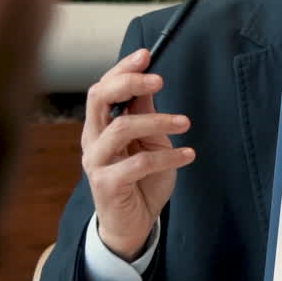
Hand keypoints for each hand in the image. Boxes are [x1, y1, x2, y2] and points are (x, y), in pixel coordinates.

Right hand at [82, 48, 195, 259]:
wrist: (134, 225)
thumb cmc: (142, 182)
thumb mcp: (150, 142)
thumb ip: (145, 115)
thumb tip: (149, 83)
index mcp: (100, 126)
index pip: (102, 88)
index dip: (122, 69)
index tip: (146, 55)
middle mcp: (93, 140)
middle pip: (99, 98)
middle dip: (129, 83)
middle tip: (160, 80)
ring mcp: (97, 162)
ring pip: (121, 128)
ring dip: (157, 121)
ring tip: (185, 124)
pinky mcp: (107, 184)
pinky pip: (138, 162)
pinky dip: (167, 157)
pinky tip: (188, 155)